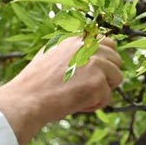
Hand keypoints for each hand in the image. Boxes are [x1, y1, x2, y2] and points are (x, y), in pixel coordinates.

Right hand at [0, 36, 123, 144]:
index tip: (98, 71)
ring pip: (117, 78)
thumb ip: (72, 52)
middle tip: (88, 87)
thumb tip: (93, 58)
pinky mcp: (98, 82)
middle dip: (107, 76)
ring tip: (80, 96)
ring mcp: (95, 64)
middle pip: (117, 59)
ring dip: (102, 90)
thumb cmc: (36, 83)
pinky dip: (94, 105)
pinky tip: (76, 104)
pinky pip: (108, 98)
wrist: (28, 98)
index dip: (106, 59)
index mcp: (77, 39)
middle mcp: (88, 47)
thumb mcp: (51, 55)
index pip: (107, 42)